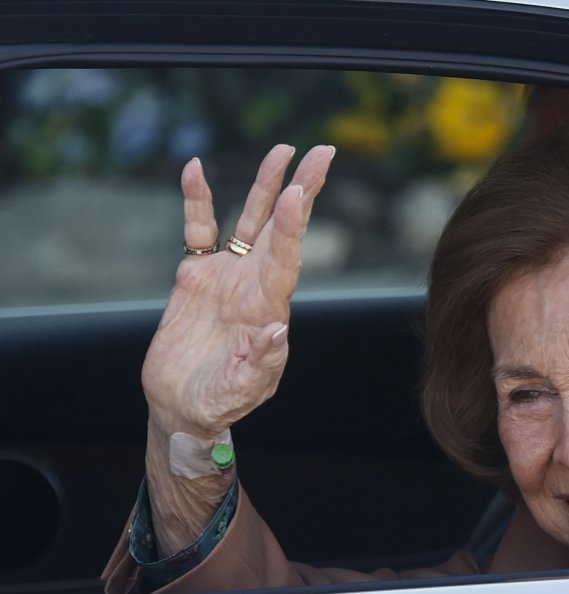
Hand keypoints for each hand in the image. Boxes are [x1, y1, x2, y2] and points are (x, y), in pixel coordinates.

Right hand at [143, 144, 335, 439]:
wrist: (184, 406)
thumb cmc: (219, 402)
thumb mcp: (242, 391)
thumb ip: (260, 364)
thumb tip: (277, 331)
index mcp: (270, 308)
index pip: (287, 259)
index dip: (294, 226)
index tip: (298, 192)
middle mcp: (255, 284)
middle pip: (282, 227)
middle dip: (301, 189)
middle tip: (322, 152)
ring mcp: (228, 276)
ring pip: (251, 221)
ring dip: (265, 185)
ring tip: (283, 150)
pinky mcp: (197, 275)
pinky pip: (199, 229)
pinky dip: (196, 200)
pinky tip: (194, 169)